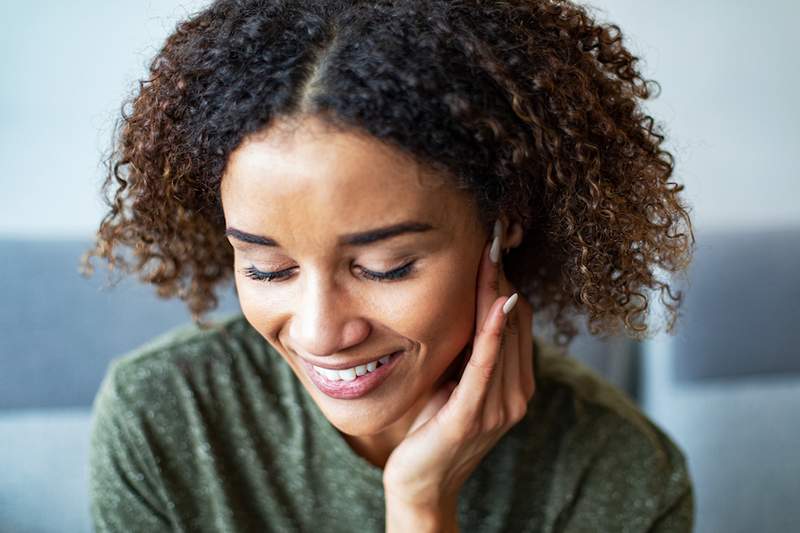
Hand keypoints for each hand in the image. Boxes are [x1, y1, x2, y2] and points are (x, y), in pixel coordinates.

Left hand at [382, 220, 535, 524]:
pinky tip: (495, 304)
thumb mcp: (456, 381)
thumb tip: (468, 305)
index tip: (494, 245)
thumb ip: (470, 351)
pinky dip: (491, 334)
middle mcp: (516, 395)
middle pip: (514, 323)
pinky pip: (484, 368)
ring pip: (502, 338)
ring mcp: (498, 408)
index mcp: (515, 385)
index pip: (518, 322)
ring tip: (489, 255)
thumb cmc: (433, 427)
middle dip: (503, 278)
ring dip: (495, 294)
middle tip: (494, 235)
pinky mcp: (471, 418)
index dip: (507, 282)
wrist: (419, 484)